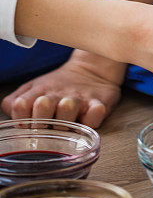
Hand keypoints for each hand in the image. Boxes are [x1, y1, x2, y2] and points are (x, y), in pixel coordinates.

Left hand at [1, 58, 121, 126]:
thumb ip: (16, 101)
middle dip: (41, 120)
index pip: (20, 105)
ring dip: (66, 120)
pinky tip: (88, 120)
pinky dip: (91, 121)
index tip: (27, 127)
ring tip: (68, 124)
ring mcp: (78, 99)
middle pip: (42, 106)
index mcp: (39, 92)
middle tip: (47, 128)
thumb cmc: (59, 86)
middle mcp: (57, 95)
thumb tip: (10, 115)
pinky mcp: (99, 103)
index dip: (20, 119)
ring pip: (68, 108)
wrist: (92, 69)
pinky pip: (95, 114)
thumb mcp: (34, 88)